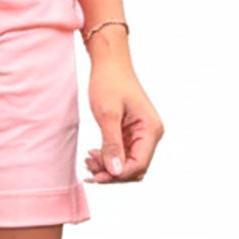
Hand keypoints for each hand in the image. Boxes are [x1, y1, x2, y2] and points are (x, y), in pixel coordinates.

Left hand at [83, 50, 163, 182]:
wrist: (109, 62)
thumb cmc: (109, 82)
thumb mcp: (107, 114)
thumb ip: (112, 144)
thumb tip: (115, 171)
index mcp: (151, 130)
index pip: (138, 165)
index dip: (117, 174)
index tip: (96, 176)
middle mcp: (151, 134)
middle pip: (135, 168)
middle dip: (112, 173)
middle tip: (88, 168)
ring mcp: (142, 134)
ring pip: (128, 163)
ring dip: (108, 167)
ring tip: (88, 160)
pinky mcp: (132, 132)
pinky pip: (123, 154)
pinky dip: (108, 157)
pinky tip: (92, 155)